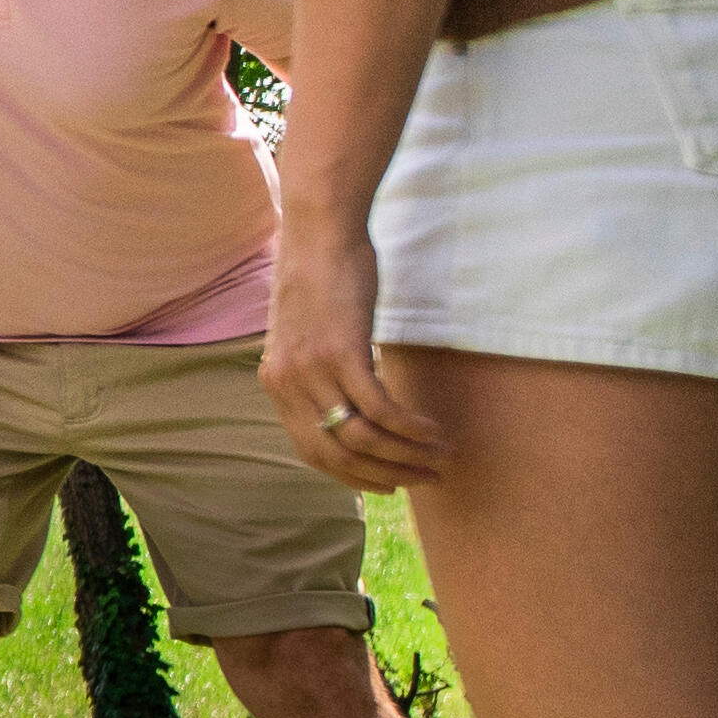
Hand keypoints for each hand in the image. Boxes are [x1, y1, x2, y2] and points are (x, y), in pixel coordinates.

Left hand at [266, 228, 440, 491]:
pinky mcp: (342, 353)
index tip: (388, 482)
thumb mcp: (305, 334)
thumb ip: (314, 370)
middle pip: (338, 454)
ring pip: (363, 437)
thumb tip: (341, 400)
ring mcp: (312, 370)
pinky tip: (433, 430)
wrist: (317, 235)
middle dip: (387, 473)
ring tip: (442, 457)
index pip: (311, 452)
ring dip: (408, 455)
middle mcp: (287, 383)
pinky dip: (410, 428)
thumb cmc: (320, 279)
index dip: (353, 475)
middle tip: (427, 478)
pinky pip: (379, 408)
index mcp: (276, 383)